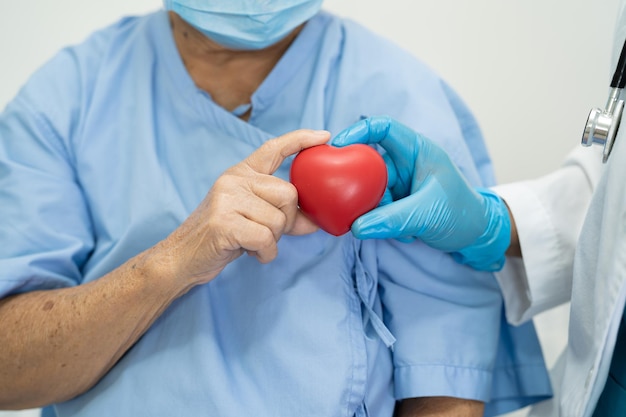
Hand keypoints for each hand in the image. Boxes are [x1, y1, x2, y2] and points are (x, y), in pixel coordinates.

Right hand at [165, 129, 329, 285]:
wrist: (181, 257)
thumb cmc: (222, 237)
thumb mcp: (252, 218)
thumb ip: (282, 215)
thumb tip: (316, 221)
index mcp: (241, 173)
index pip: (273, 148)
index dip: (300, 140)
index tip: (324, 136)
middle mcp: (233, 180)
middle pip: (289, 193)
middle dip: (286, 221)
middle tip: (267, 233)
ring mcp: (226, 199)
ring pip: (278, 219)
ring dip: (273, 241)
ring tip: (253, 244)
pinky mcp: (224, 222)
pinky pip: (265, 238)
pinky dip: (265, 253)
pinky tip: (251, 253)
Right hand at [331, 116, 509, 270]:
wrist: (477, 236)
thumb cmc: (462, 214)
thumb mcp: (426, 213)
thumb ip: (391, 219)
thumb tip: (356, 227)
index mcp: (417, 150)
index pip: (383, 128)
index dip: (358, 132)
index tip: (337, 147)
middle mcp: (406, 163)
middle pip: (369, 163)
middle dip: (361, 184)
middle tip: (353, 203)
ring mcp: (400, 183)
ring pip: (371, 190)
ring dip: (376, 211)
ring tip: (398, 228)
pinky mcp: (397, 202)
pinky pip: (376, 208)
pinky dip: (383, 222)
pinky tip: (406, 234)